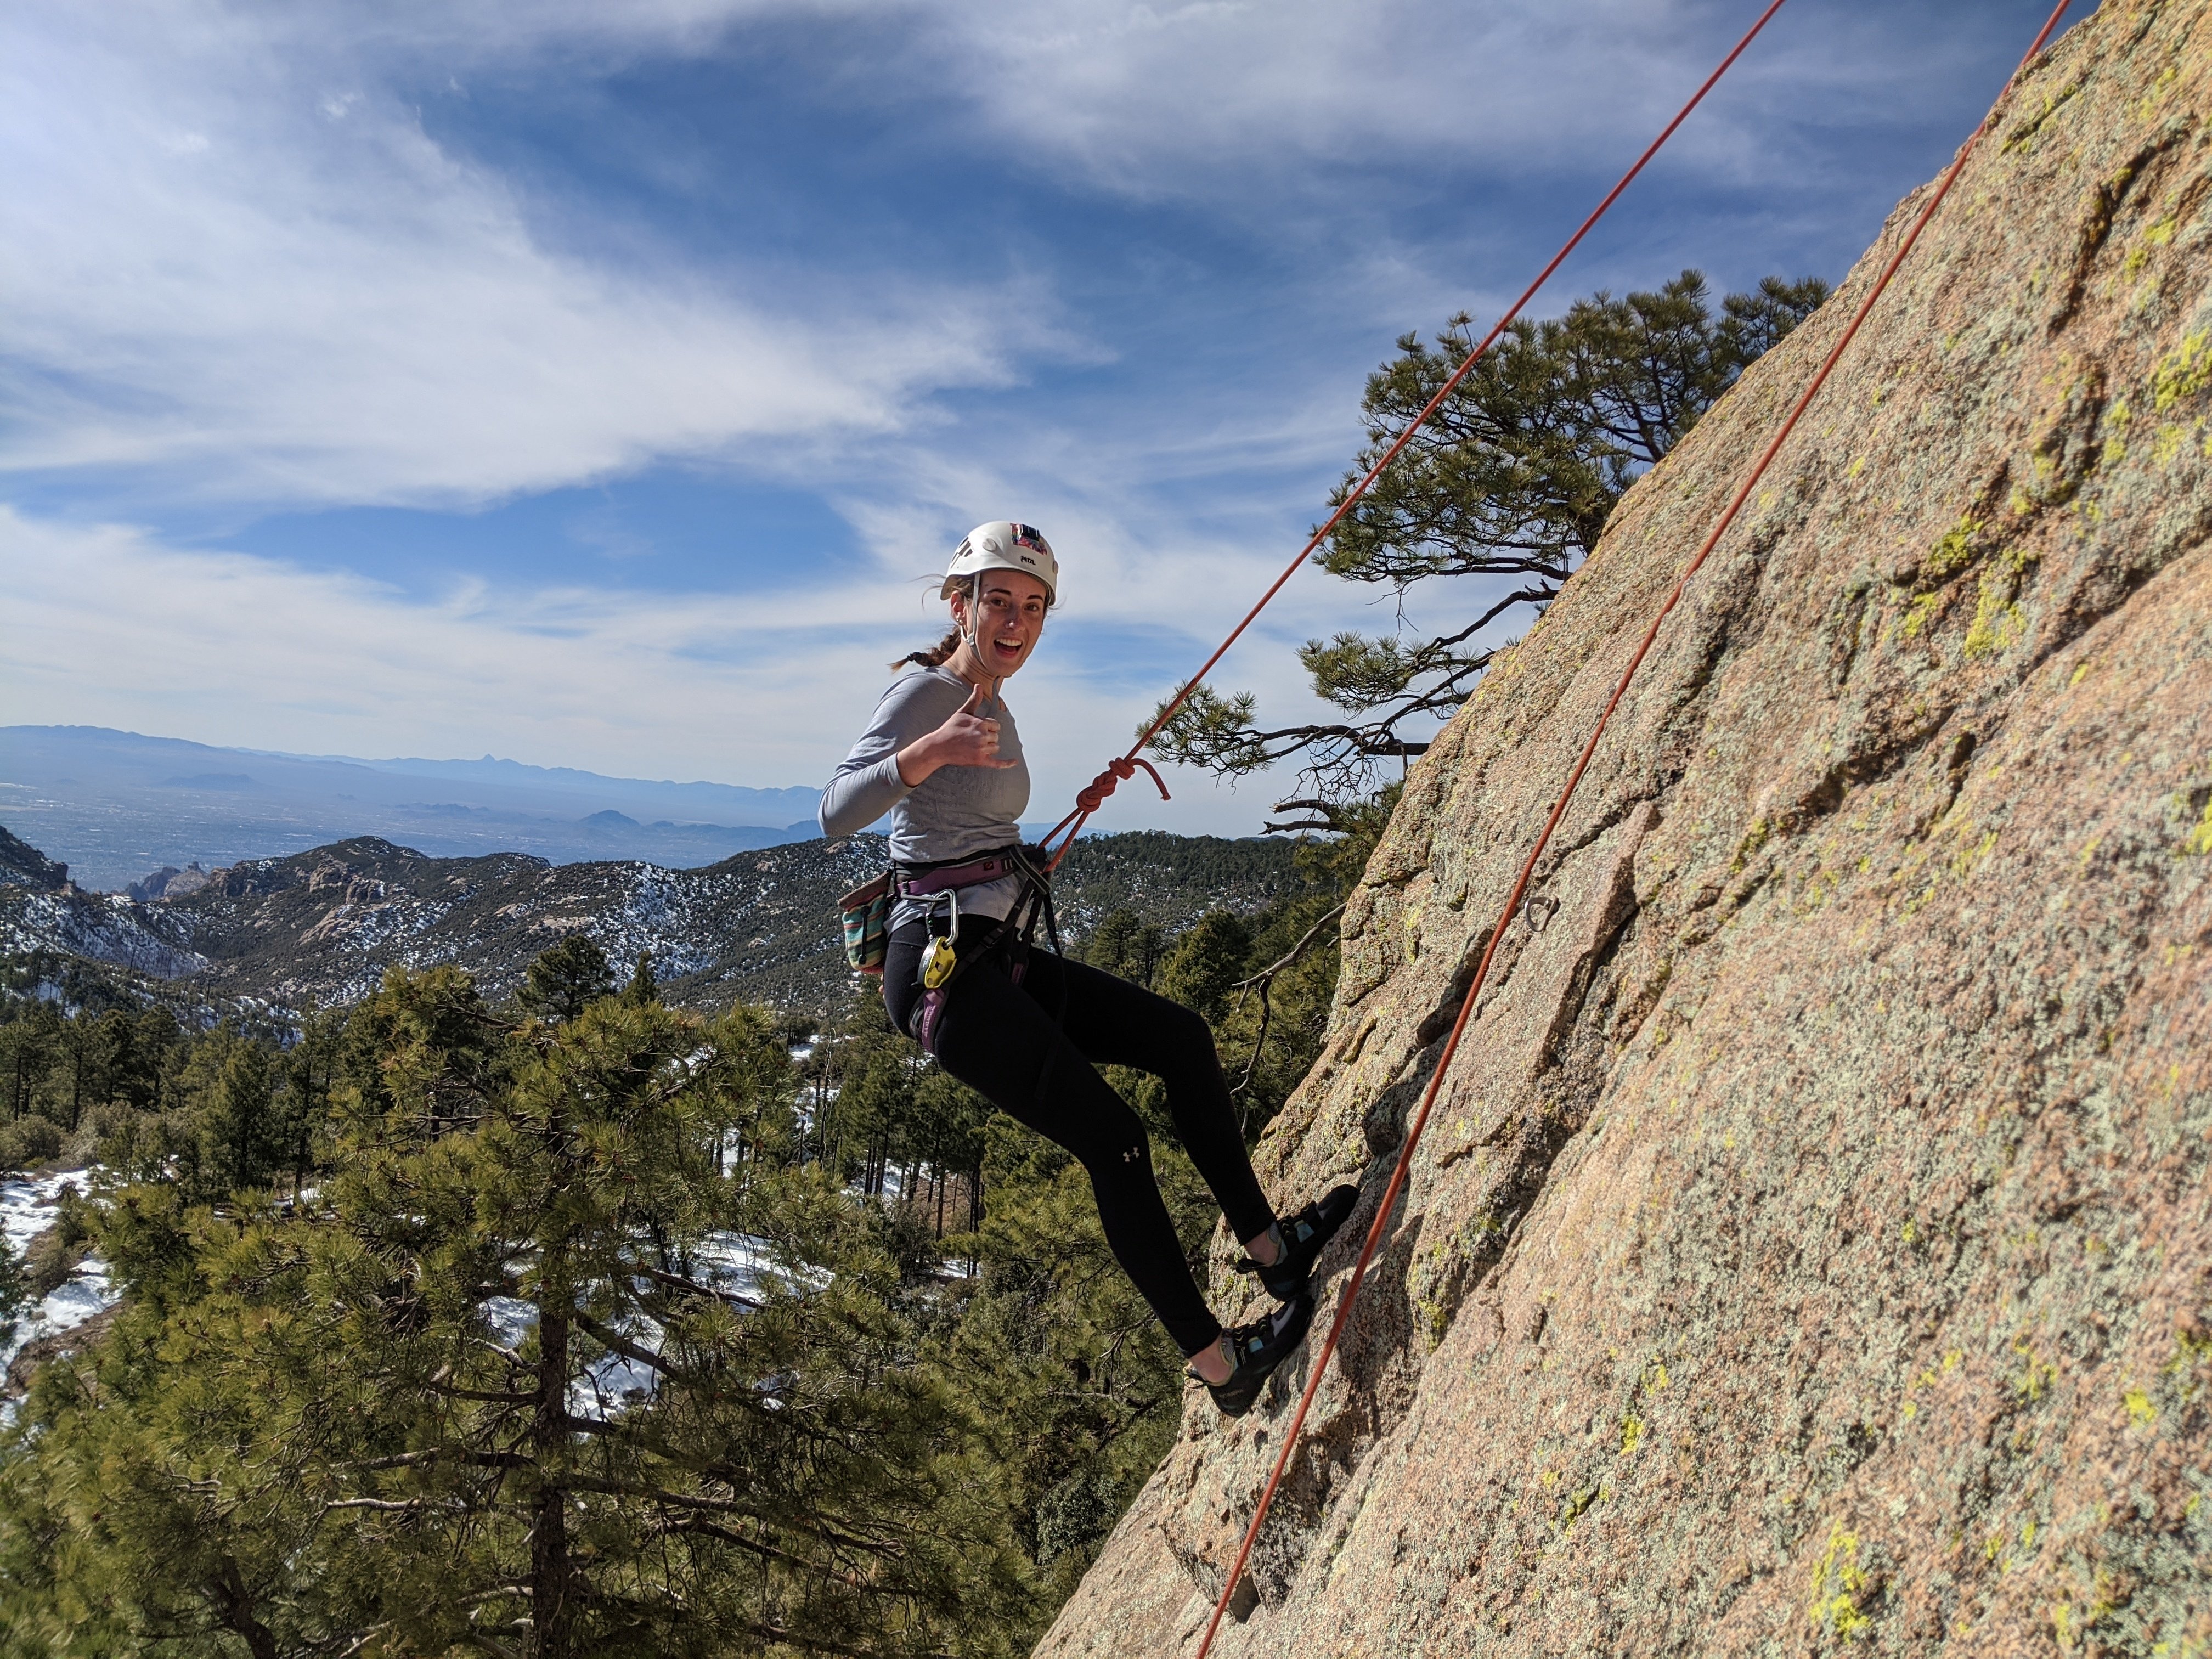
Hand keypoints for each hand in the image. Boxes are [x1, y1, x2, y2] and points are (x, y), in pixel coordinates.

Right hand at [897, 680, 1017, 784]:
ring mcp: (981, 749)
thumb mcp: (963, 712)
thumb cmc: (950, 728)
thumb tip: (979, 685)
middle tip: (972, 739)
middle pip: (996, 737)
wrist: (938, 747)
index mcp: (981, 723)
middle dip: (987, 738)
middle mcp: (982, 735)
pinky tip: (1015, 761)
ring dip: (988, 748)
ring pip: (995, 747)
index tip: (976, 730)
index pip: (996, 726)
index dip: (988, 728)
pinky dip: (1007, 763)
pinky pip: (998, 763)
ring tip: (973, 747)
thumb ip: (974, 699)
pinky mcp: (979, 761)